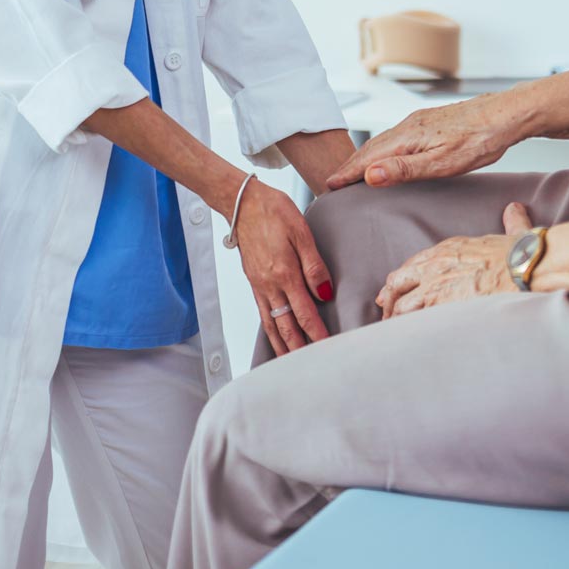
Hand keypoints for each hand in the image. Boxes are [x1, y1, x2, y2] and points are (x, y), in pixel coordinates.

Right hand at [227, 179, 334, 356]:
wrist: (241, 202)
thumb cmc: (273, 210)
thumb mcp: (300, 231)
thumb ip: (314, 265)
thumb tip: (325, 294)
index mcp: (284, 273)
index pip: (304, 313)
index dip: (317, 333)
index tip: (328, 348)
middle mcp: (269, 285)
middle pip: (286, 326)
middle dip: (299, 348)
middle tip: (310, 367)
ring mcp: (258, 285)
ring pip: (271, 324)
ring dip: (282, 345)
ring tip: (290, 363)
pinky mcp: (252, 281)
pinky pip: (262, 312)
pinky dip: (270, 330)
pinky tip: (276, 335)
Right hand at [325, 95, 520, 189]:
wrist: (507, 115)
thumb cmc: (481, 141)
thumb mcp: (443, 163)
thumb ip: (405, 169)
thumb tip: (369, 175)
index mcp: (408, 137)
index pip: (368, 158)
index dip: (348, 173)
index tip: (330, 185)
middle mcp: (409, 125)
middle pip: (372, 148)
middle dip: (351, 165)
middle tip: (334, 182)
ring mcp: (420, 121)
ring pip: (384, 141)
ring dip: (365, 156)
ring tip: (354, 171)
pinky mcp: (430, 121)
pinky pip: (397, 136)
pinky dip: (382, 148)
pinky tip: (388, 154)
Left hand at [375, 203, 531, 318]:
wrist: (526, 268)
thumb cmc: (524, 254)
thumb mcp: (513, 232)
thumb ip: (511, 222)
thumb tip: (514, 209)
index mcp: (449, 248)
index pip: (414, 264)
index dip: (402, 278)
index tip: (395, 288)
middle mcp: (436, 265)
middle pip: (398, 282)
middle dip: (390, 297)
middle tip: (386, 310)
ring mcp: (435, 287)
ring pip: (401, 305)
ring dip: (396, 318)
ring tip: (395, 331)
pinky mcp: (441, 308)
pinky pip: (414, 322)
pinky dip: (407, 331)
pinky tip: (407, 340)